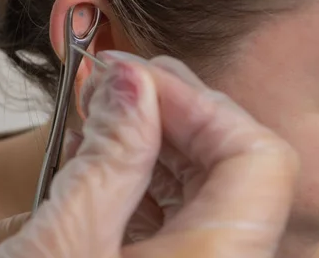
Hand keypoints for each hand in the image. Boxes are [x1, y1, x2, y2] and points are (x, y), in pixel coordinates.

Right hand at [0, 53, 298, 257]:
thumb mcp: (64, 245)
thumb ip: (107, 157)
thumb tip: (130, 83)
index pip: (254, 157)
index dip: (198, 104)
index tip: (135, 78)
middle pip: (231, 165)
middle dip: (169, 112)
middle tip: (113, 83)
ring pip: (202, 185)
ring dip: (151, 139)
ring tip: (97, 113)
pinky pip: (172, 211)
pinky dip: (136, 175)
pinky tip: (95, 157)